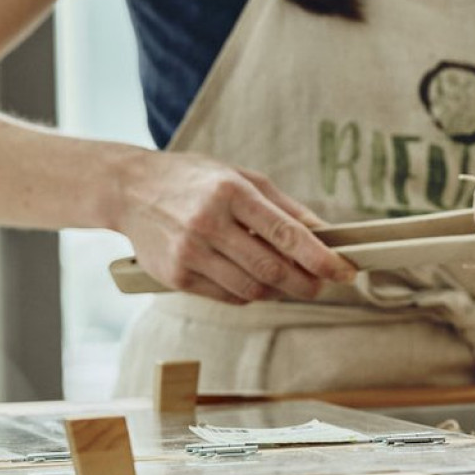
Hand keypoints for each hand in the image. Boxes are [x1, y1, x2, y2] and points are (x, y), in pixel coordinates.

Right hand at [113, 152, 356, 304]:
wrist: (131, 190)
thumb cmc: (194, 180)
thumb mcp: (240, 177)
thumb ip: (283, 207)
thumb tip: (324, 233)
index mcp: (231, 192)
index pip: (286, 233)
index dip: (320, 257)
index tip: (344, 271)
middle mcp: (209, 222)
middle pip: (271, 268)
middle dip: (305, 283)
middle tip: (321, 286)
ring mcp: (189, 252)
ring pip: (251, 289)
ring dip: (278, 291)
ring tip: (288, 282)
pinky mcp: (175, 276)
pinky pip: (227, 297)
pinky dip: (249, 294)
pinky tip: (253, 282)